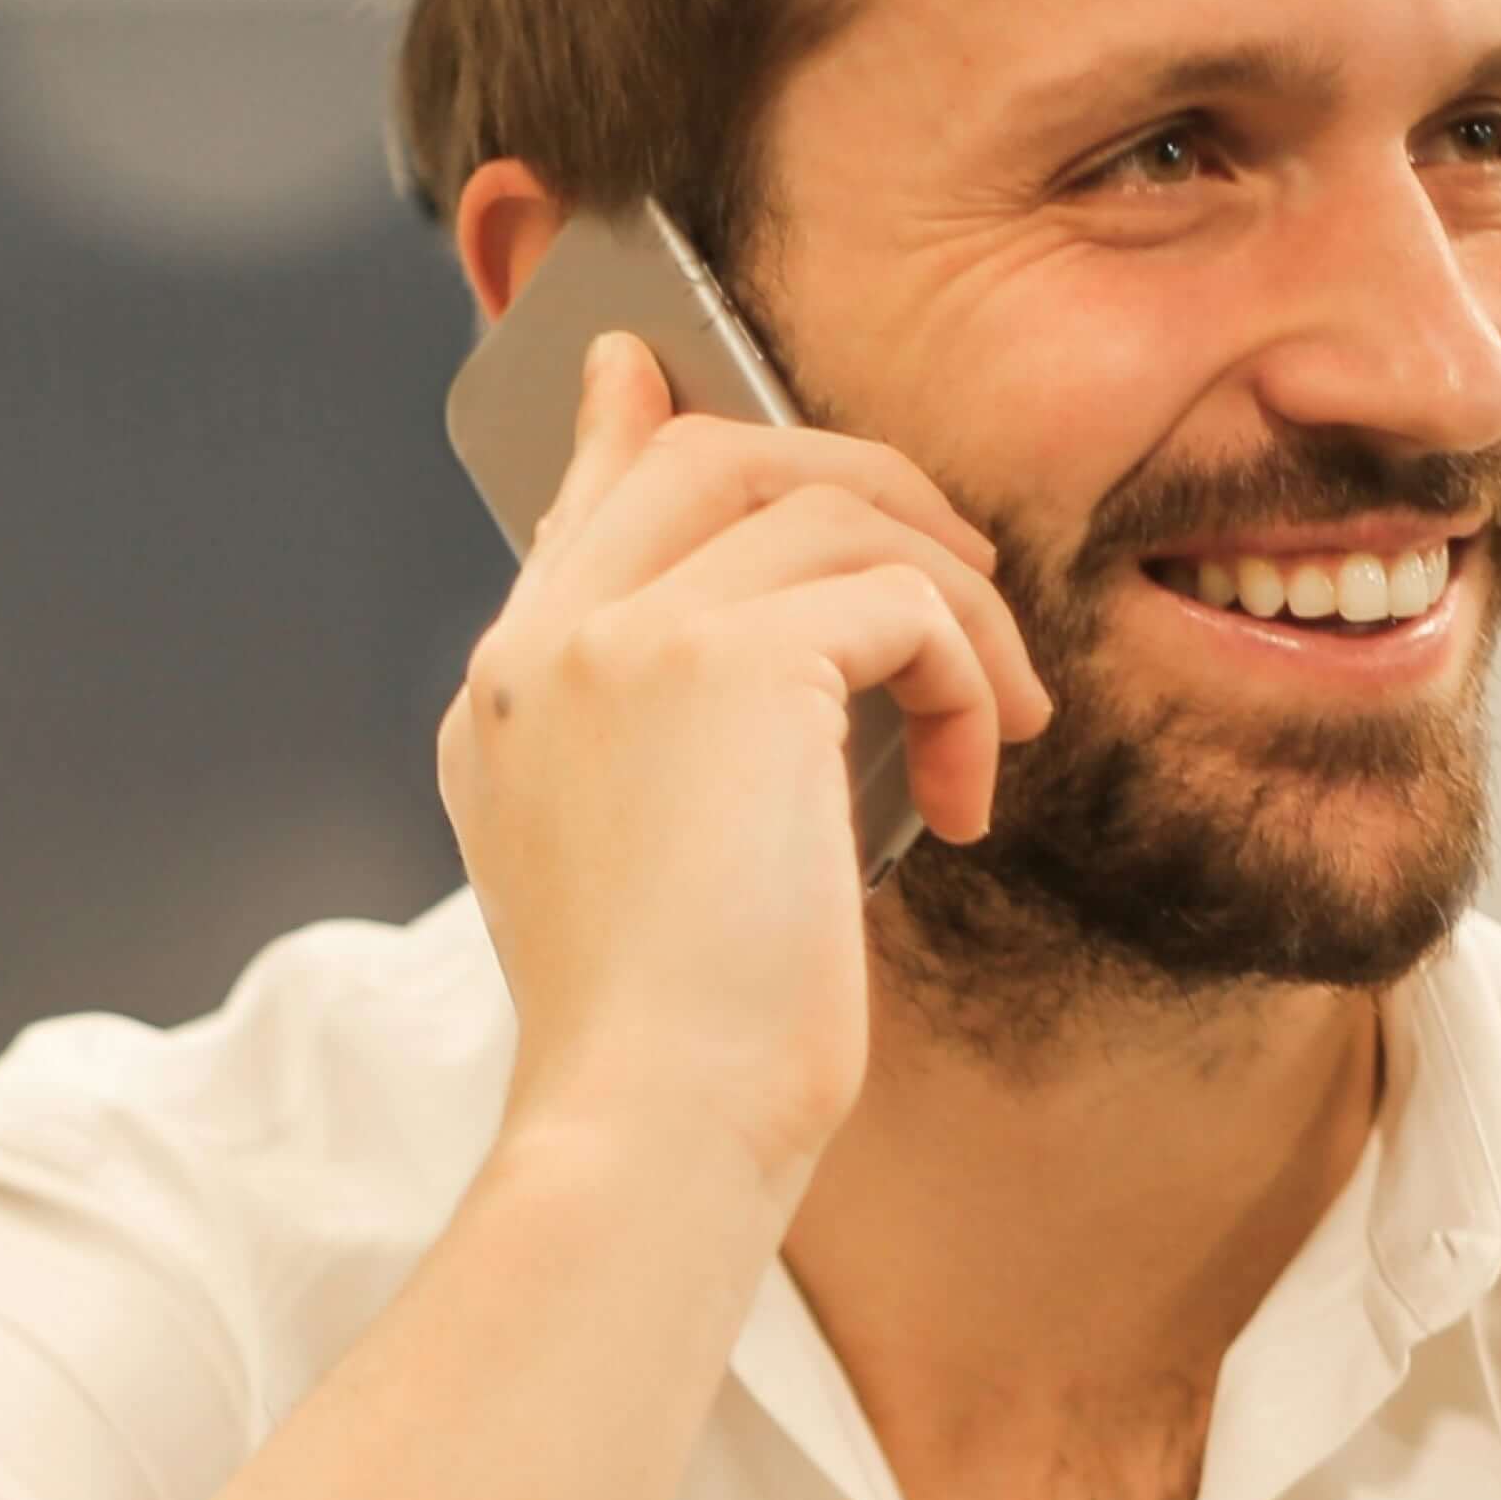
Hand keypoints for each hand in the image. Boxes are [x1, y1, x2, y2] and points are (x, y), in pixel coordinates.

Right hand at [434, 323, 1048, 1192]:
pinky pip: (900, 595)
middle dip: (860, 485)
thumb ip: (675, 735)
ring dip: (950, 601)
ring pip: (828, 508)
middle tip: (958, 573)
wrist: (652, 1125)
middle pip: (710, 455)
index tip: (651, 373)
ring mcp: (622, 638)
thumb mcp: (648, 869)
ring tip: (992, 717)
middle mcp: (544, 646)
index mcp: (508, 699)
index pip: (584, 503)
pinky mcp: (724, 659)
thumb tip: (756, 656)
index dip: (635, 426)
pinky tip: (968, 787)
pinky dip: (965, 673)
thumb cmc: (671, 1046)